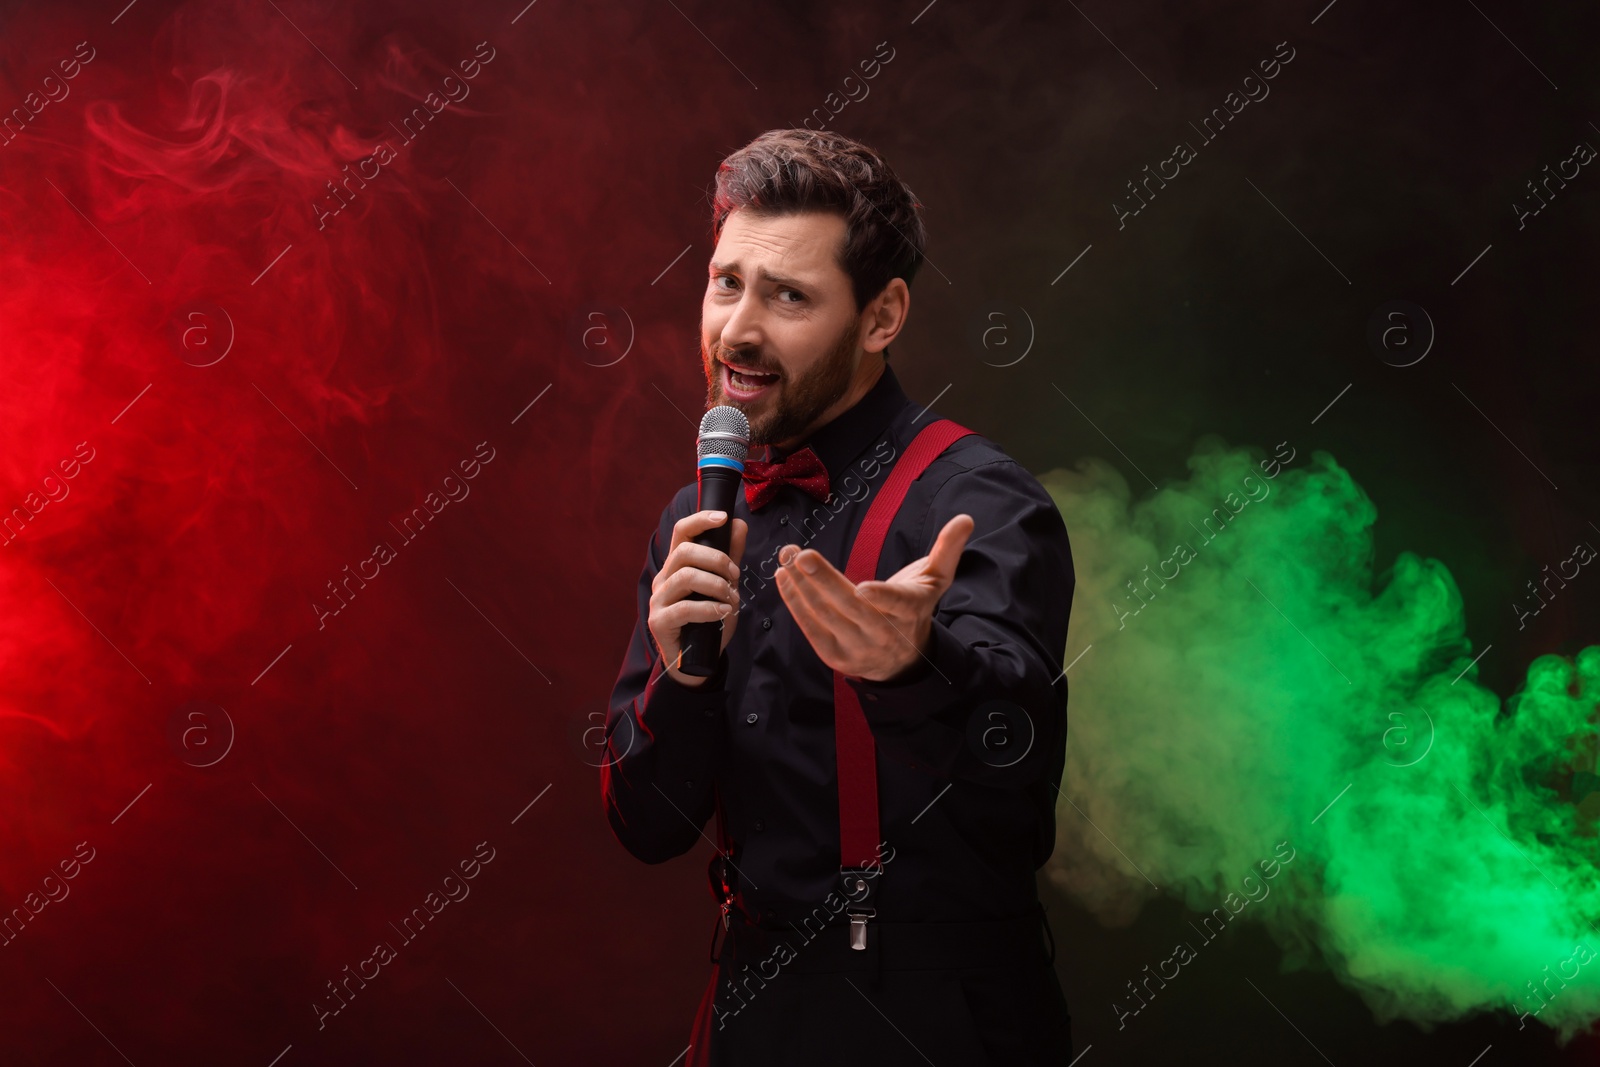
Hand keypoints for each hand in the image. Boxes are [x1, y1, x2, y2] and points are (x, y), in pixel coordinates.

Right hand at [649, 509, 747, 686]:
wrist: (697, 661)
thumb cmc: (709, 622)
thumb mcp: (725, 586)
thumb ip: (730, 558)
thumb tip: (739, 524)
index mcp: (677, 566)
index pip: (681, 533)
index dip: (700, 520)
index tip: (723, 517)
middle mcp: (663, 579)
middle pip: (684, 552)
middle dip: (717, 559)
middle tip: (735, 575)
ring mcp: (658, 600)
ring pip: (685, 577)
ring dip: (716, 584)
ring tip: (731, 598)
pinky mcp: (659, 621)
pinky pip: (684, 608)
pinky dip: (709, 608)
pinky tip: (724, 612)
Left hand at [774, 514, 973, 682]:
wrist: (902, 661)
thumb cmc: (915, 608)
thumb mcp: (935, 580)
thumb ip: (947, 549)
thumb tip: (965, 519)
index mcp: (911, 611)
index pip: (897, 604)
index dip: (881, 597)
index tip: (862, 587)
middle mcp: (884, 634)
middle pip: (851, 608)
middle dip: (824, 581)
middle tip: (801, 555)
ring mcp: (859, 648)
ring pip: (827, 617)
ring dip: (803, 587)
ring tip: (786, 558)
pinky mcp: (836, 657)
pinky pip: (812, 629)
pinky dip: (796, 604)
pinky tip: (785, 579)